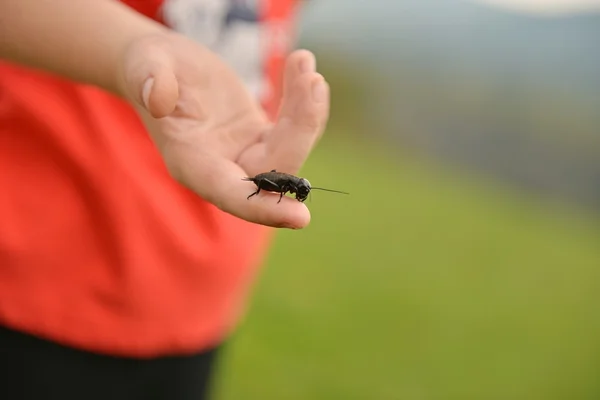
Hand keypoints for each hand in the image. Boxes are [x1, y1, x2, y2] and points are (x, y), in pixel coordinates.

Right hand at [118, 32, 329, 228]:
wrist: (162, 64)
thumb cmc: (147, 67)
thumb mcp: (144, 65)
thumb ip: (148, 81)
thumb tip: (157, 98)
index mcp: (192, 163)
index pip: (231, 195)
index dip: (265, 209)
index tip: (302, 217)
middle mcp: (223, 167)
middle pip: (275, 170)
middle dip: (301, 128)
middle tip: (312, 80)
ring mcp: (245, 154)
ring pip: (291, 149)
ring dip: (307, 111)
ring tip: (304, 62)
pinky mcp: (260, 137)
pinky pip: (294, 129)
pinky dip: (304, 101)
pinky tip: (303, 63)